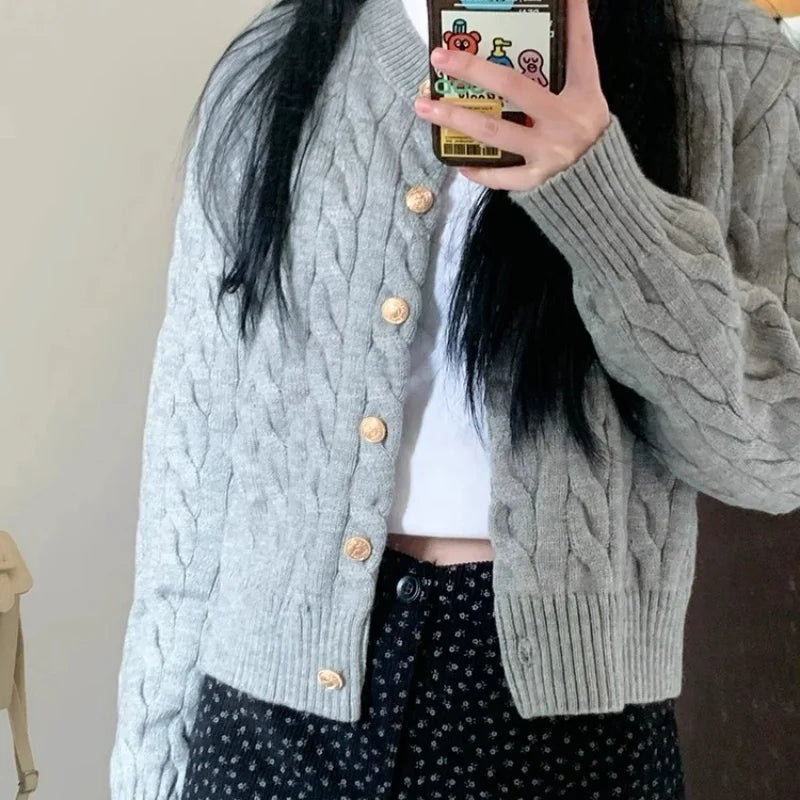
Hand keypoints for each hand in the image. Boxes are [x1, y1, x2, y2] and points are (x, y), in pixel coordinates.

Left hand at [413, 0, 610, 190]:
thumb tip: (553, 20)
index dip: (569, 18)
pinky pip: (500, 174)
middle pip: (513, 87)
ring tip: (425, 107)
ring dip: (455, 119)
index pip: (576, 47)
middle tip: (439, 57)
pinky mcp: (537, 179)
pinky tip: (456, 159)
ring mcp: (550, 151)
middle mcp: (567, 120)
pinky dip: (477, 167)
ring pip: (494, 131)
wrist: (598, 183)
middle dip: (472, 69)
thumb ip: (567, 64)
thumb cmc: (583, 131)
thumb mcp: (584, 95)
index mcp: (584, 93)